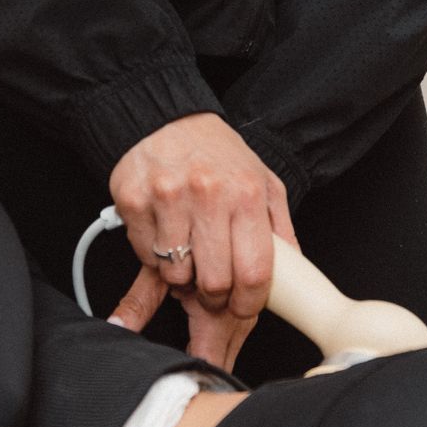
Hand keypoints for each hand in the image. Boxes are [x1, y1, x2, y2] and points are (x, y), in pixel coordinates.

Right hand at [107, 114, 292, 370]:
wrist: (166, 119)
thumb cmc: (216, 154)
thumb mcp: (262, 182)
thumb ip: (280, 228)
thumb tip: (293, 273)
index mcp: (245, 193)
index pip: (254, 272)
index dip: (249, 303)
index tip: (243, 307)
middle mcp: (207, 195)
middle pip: (214, 282)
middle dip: (215, 296)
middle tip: (213, 287)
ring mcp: (167, 198)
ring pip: (176, 274)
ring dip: (183, 275)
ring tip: (188, 251)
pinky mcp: (133, 201)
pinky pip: (146, 256)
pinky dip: (156, 256)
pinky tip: (166, 233)